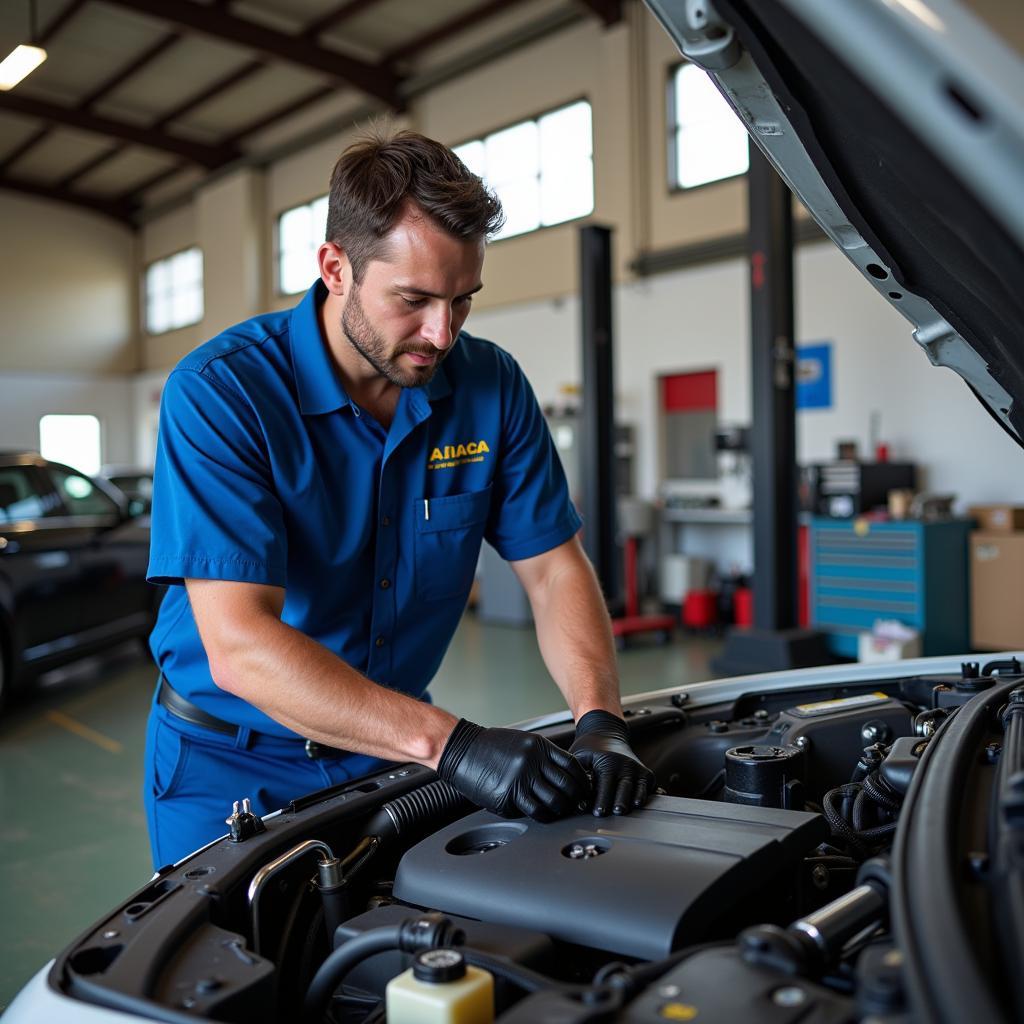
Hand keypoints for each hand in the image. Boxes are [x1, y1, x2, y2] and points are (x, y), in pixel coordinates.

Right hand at [437, 719, 588, 821]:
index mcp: (538, 746)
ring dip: (561, 810)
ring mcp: (520, 780)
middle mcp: (532, 762)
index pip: (572, 766)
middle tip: (576, 805)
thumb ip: (542, 756)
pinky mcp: (508, 797)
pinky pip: (534, 811)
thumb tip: (562, 775)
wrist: (461, 750)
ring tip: (560, 811)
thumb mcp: (522, 741)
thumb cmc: (490, 746)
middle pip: (567, 786)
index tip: (584, 789)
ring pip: (554, 801)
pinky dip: (543, 816)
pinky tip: (543, 815)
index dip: (582, 780)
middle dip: (576, 798)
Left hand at [569, 710, 653, 815]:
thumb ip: (577, 775)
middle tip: (616, 813)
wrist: (605, 733)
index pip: (605, 785)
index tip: (598, 812)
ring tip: (632, 808)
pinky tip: (645, 803)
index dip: (602, 800)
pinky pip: (650, 787)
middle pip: (624, 789)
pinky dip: (649, 795)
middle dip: (620, 802)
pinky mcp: (647, 774)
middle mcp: (625, 766)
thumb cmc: (589, 749)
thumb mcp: (579, 757)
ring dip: (635, 800)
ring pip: (639, 789)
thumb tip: (575, 794)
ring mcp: (638, 770)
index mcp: (608, 763)